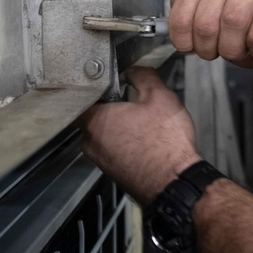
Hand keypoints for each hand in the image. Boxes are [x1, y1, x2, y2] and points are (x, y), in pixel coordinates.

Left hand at [78, 67, 201, 204]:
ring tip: (138, 117)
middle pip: (90, 115)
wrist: (174, 183)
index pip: (77, 97)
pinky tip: (142, 136)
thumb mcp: (160, 97)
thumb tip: (134, 70)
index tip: (104, 79)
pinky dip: (122, 140)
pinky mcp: (113, 171)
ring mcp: (100, 159)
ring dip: (115, 124)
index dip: (90, 86)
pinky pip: (111, 148)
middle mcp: (91, 142)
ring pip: (101, 133)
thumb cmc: (165, 142)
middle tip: (126, 96)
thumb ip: (143, 76)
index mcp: (96, 120)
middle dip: (106, 105)